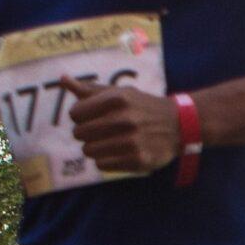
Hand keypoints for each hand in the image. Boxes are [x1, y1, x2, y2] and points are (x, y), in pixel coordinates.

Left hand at [66, 78, 181, 172]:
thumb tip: (63, 80)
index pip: (75, 114)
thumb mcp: (120, 92)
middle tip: (103, 131)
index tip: (94, 117)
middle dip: (87, 134)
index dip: (81, 116)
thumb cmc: (143, 107)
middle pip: (79, 133)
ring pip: (88, 151)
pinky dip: (107, 161)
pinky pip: (102, 165)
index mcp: (117, 99)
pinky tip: (119, 153)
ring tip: (112, 142)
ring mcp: (132, 141)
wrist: (180, 125)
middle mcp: (125, 119)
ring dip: (96, 148)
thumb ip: (90, 89)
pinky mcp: (139, 160)